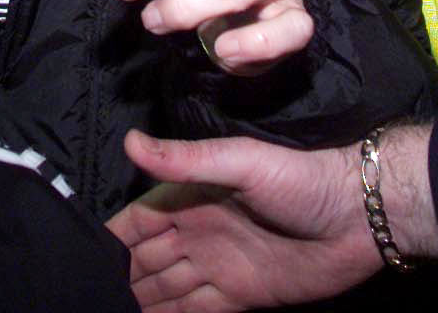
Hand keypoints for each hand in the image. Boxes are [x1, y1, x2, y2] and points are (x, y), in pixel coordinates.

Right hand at [109, 130, 380, 311]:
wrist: (358, 217)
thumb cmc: (302, 180)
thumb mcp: (242, 161)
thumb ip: (186, 159)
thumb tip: (130, 141)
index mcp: (192, 199)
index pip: (138, 221)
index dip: (112, 238)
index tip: (78, 255)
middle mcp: (198, 234)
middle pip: (146, 260)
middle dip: (119, 276)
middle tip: (82, 294)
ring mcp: (219, 267)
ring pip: (166, 288)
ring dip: (140, 300)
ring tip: (105, 310)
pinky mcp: (242, 295)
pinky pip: (196, 310)